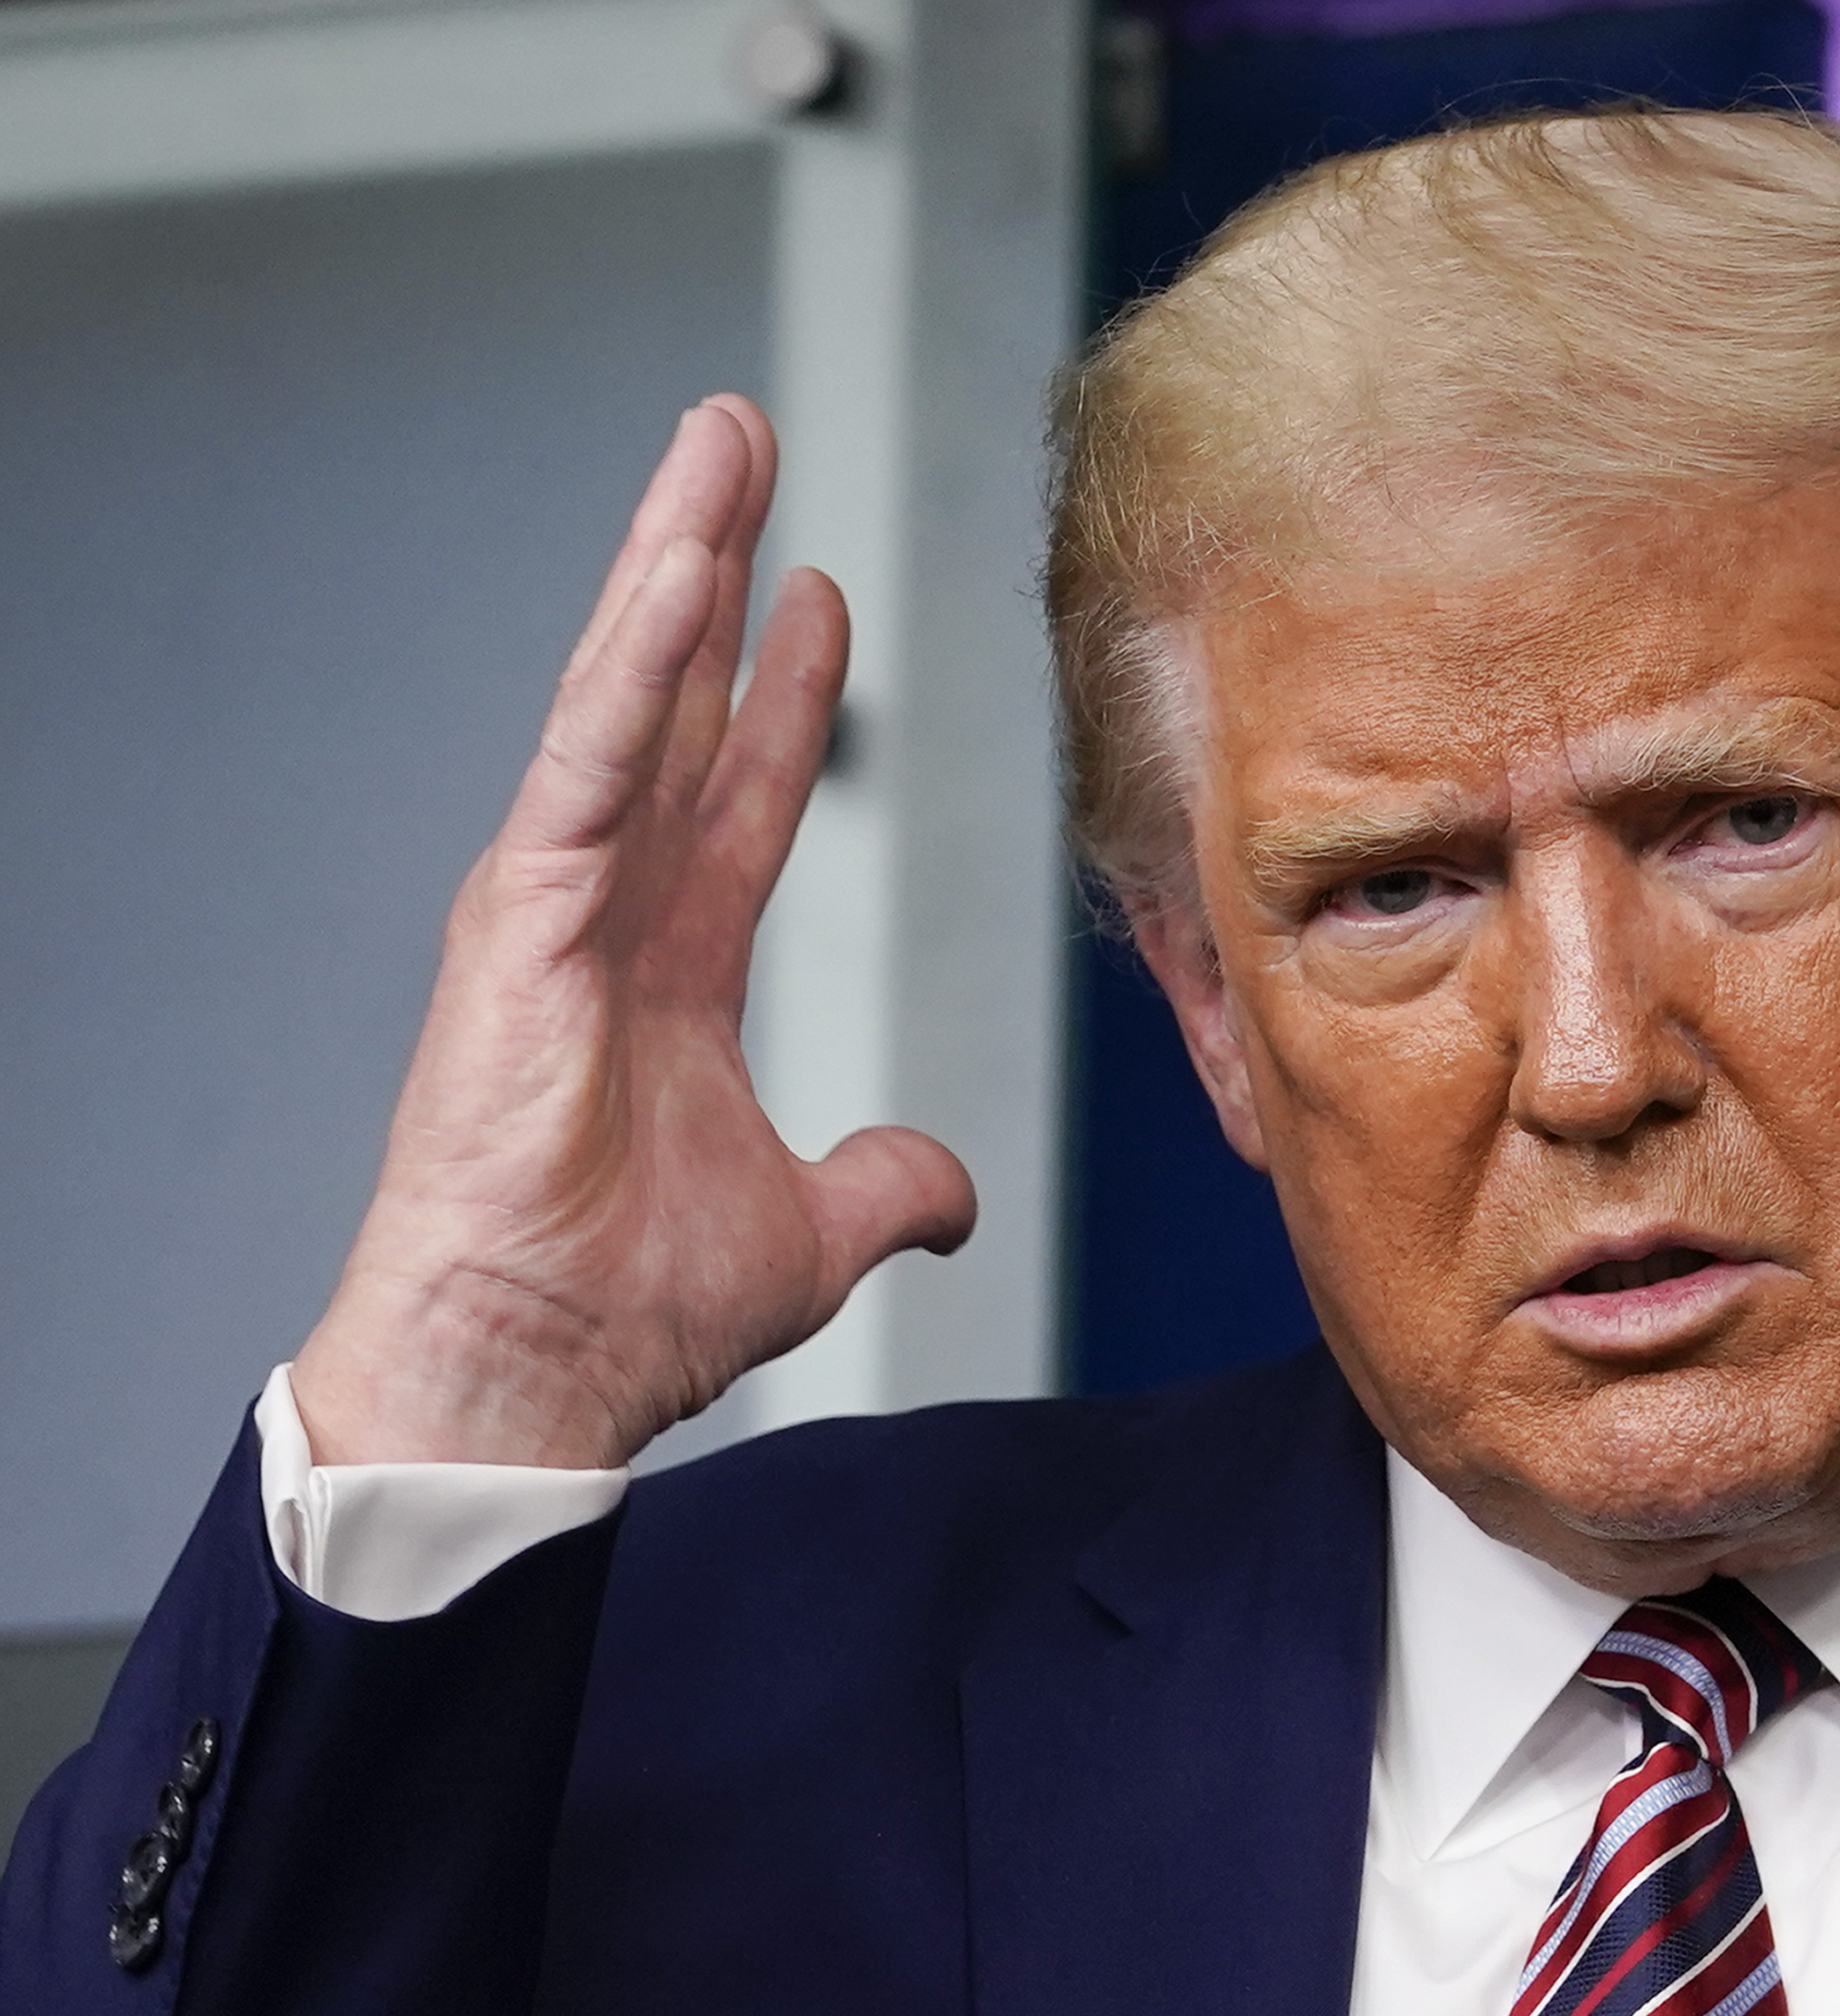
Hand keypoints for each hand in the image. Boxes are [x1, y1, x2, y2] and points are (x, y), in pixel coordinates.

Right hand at [288, 400, 977, 1468]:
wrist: (535, 1376)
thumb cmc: (628, 1310)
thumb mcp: (809, 1228)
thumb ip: (888, 1186)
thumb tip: (950, 1193)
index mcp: (666, 966)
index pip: (734, 792)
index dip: (778, 693)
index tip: (816, 594)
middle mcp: (604, 911)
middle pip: (668, 703)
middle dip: (710, 571)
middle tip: (742, 443)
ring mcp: (552, 904)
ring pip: (626, 696)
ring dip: (673, 562)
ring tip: (719, 444)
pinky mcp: (518, 919)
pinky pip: (589, 762)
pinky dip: (632, 666)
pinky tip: (681, 570)